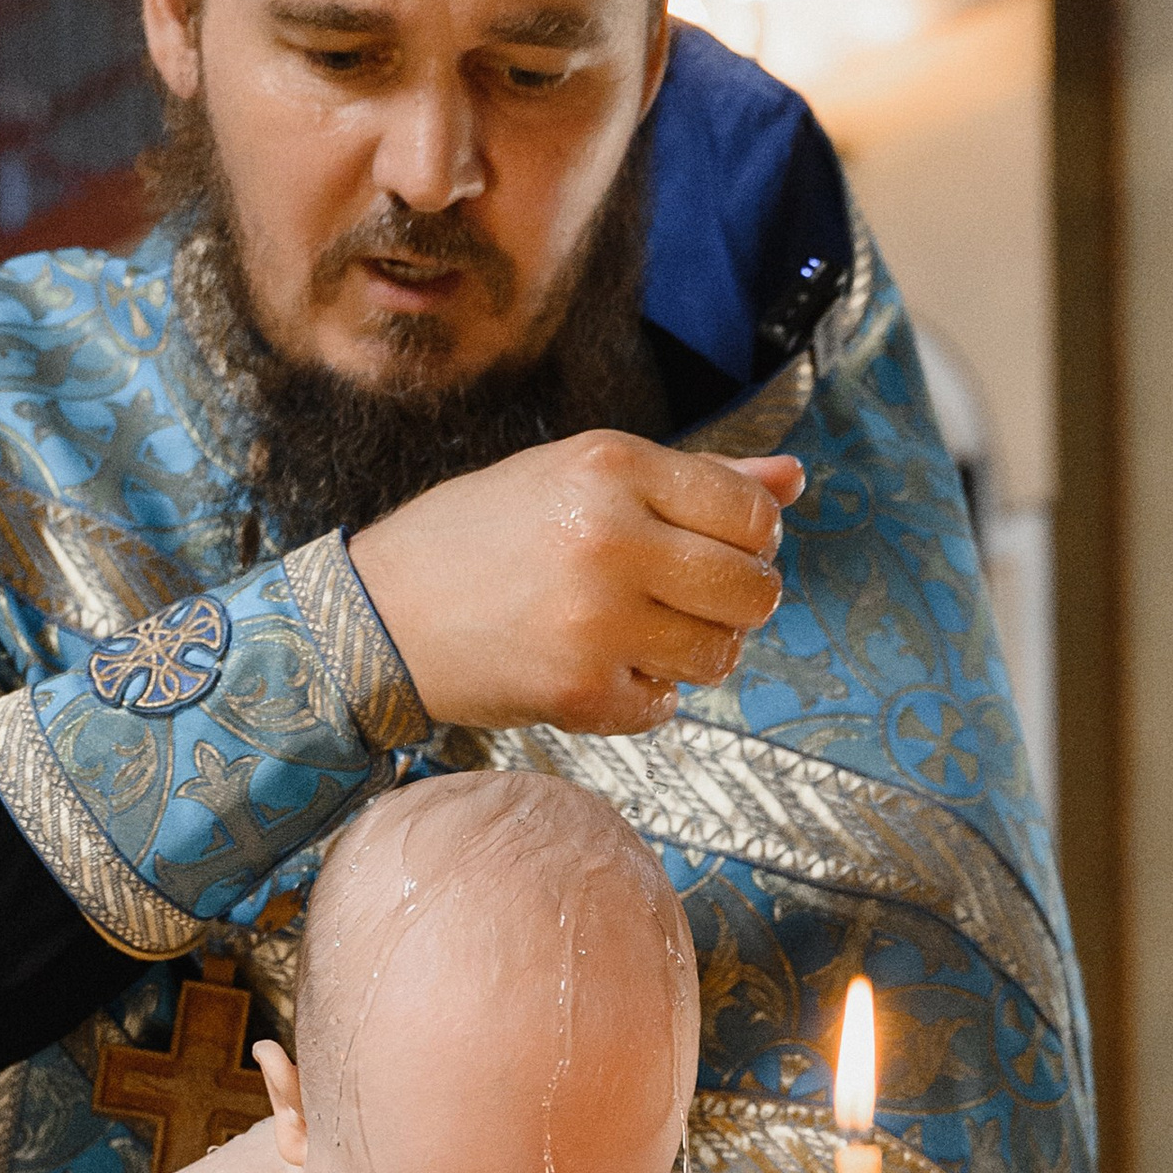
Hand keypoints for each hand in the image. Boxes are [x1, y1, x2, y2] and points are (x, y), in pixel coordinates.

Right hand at [349, 435, 805, 734]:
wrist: (379, 614)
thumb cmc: (481, 537)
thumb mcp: (576, 476)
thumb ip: (694, 478)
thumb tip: (794, 478)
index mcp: (612, 466)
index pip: (752, 513)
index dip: (755, 539)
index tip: (721, 549)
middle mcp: (611, 538)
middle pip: (752, 589)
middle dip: (739, 602)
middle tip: (689, 600)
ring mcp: (596, 621)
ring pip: (720, 654)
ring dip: (697, 652)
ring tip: (644, 633)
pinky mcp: (579, 691)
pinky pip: (664, 706)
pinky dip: (644, 695)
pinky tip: (599, 667)